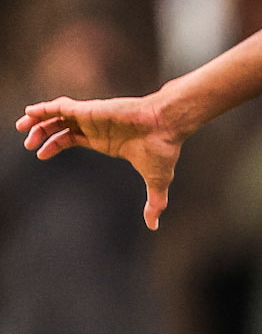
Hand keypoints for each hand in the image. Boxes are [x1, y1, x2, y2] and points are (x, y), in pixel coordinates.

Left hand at [16, 95, 183, 229]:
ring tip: (22, 126)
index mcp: (104, 140)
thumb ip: (154, 202)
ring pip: (57, 115)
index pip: (70, 139)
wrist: (167, 125)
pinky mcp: (90, 109)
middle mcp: (94, 126)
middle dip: (41, 133)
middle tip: (28, 144)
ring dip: (38, 120)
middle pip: (59, 127)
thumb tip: (154, 226)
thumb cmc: (163, 148)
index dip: (54, 145)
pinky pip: (61, 106)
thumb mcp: (157, 180)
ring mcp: (91, 116)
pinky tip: (30, 112)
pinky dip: (44, 108)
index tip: (40, 155)